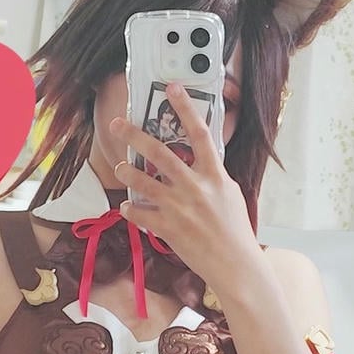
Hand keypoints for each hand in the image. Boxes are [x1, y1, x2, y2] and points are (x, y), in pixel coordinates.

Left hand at [110, 83, 260, 288]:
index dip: (186, 107)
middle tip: (118, 124)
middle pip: (160, 153)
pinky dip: (130, 209)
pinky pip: (139, 214)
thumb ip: (212, 175)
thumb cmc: (235, 232)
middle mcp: (195, 187)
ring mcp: (180, 208)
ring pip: (143, 182)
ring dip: (127, 172)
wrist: (235, 265)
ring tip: (120, 167)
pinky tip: (127, 206)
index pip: (200, 133)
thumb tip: (199, 161)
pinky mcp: (168, 228)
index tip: (172, 88)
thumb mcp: (231, 194)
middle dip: (135, 135)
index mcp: (214, 176)